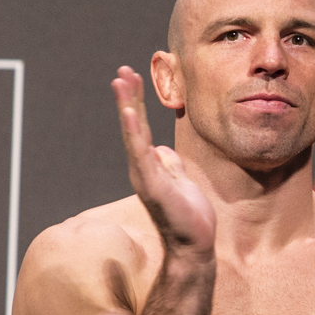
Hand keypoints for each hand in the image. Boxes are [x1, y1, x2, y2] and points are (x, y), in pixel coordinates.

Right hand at [113, 66, 216, 260]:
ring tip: (120, 83)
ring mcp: (145, 176)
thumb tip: (162, 149)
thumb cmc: (189, 215)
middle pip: (133, 125)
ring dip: (127, 107)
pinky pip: (142, 155)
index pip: (140, 126)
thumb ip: (170, 164)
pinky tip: (131, 113)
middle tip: (122, 71)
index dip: (135, 102)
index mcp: (149, 165)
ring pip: (133, 135)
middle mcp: (142, 168)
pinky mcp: (153, 186)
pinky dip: (134, 133)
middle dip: (127, 97)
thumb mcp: (181, 180)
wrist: (194, 244)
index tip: (131, 77)